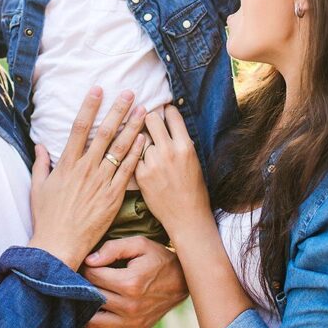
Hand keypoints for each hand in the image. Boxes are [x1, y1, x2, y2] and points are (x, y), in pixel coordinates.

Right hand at [28, 88, 146, 269]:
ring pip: (120, 148)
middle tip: (130, 93)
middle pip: (105, 133)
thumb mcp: (38, 187)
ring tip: (144, 111)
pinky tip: (145, 140)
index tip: (98, 89)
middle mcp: (86, 169)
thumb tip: (40, 145)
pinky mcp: (113, 197)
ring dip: (133, 127)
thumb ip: (41, 163)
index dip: (89, 106)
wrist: (59, 245)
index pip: (79, 127)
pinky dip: (137, 154)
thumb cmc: (47, 217)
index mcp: (67, 164)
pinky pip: (128, 171)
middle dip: (118, 110)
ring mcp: (101, 182)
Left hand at [75, 237, 187, 327]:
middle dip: (79, 289)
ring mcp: (132, 323)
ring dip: (79, 316)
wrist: (183, 280)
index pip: (93, 277)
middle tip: (75, 282)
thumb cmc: (158, 259)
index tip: (84, 265)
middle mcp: (130, 306)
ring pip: (94, 324)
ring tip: (71, 306)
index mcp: (130, 283)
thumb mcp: (139, 244)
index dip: (84, 268)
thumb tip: (89, 260)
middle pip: (91, 298)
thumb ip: (113, 248)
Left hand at [135, 107, 212, 232]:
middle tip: (148, 122)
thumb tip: (168, 124)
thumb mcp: (193, 160)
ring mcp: (153, 163)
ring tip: (145, 147)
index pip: (172, 115)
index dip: (166, 111)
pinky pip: (133, 156)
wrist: (186, 216)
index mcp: (185, 146)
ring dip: (142, 140)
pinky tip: (140, 161)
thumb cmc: (193, 188)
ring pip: (140, 138)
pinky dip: (136, 156)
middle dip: (148, 118)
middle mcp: (169, 151)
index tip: (163, 112)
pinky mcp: (141, 175)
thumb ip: (180, 141)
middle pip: (151, 119)